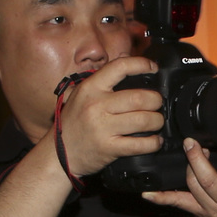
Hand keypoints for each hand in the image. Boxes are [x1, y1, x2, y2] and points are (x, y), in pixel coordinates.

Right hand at [55, 58, 164, 176]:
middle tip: (157, 104)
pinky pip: (139, 144)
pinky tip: (155, 141)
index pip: (120, 67)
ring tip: (157, 122)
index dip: (141, 64)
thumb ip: (103, 81)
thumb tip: (129, 63)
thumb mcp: (81, 95)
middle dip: (156, 100)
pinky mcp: (109, 148)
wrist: (59, 153)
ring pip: (144, 120)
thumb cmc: (73, 122)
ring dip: (157, 121)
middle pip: (139, 97)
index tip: (153, 68)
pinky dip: (153, 143)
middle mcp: (96, 105)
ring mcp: (102, 128)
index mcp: (91, 88)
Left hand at [141, 139, 216, 216]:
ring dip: (189, 166)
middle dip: (198, 160)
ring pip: (193, 186)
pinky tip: (148, 193)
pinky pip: (176, 202)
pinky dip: (161, 197)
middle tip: (191, 143)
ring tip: (191, 151)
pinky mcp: (196, 212)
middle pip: (211, 181)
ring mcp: (211, 210)